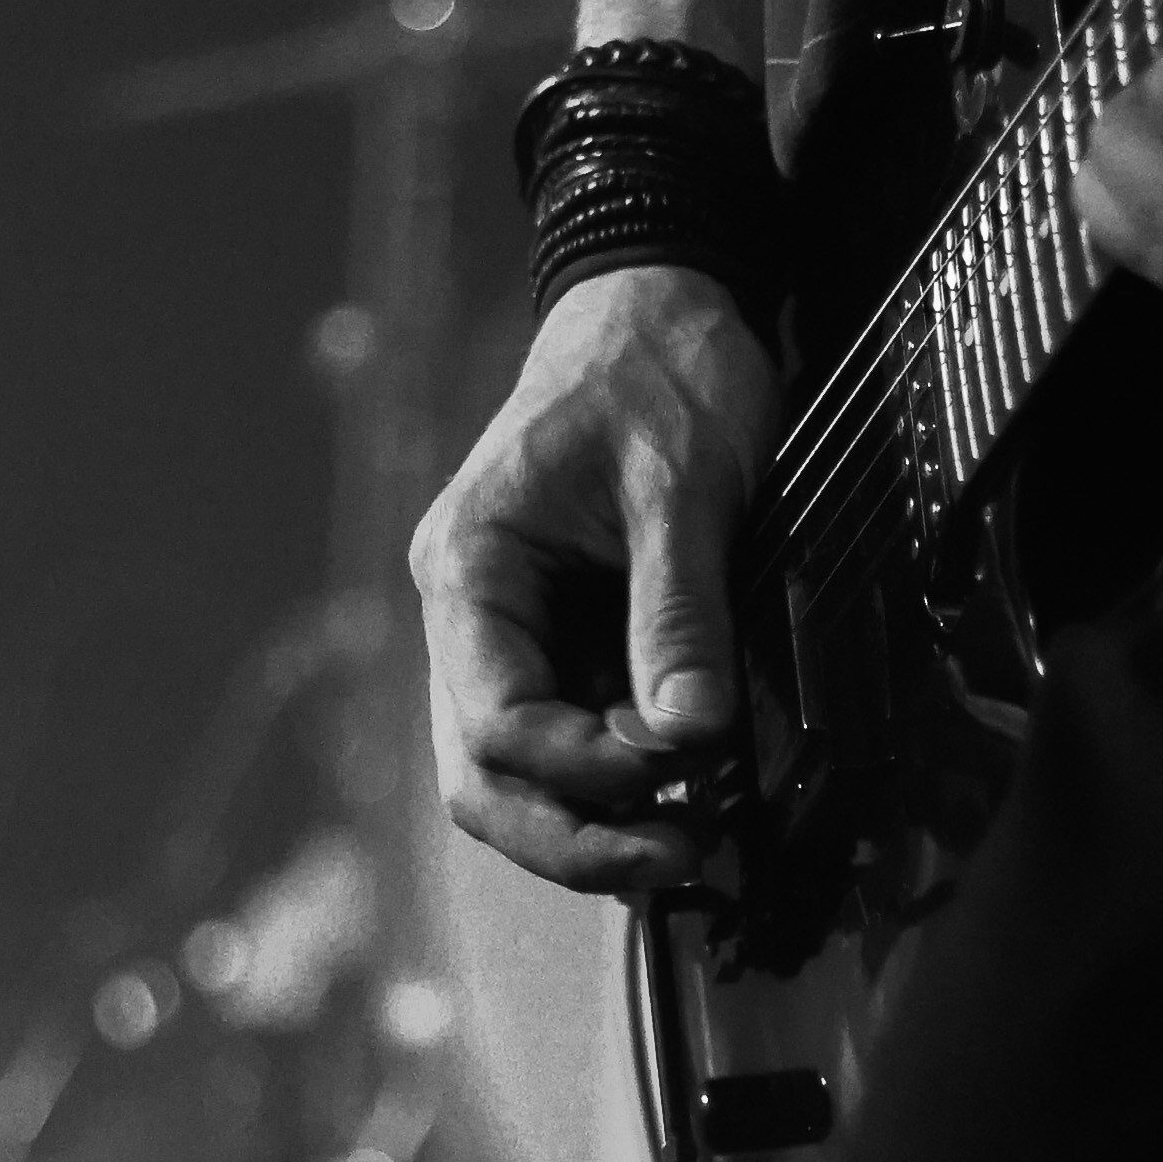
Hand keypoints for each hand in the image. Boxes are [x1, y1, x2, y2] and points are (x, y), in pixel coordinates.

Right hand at [410, 264, 780, 891]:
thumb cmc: (661, 371)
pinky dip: (622, 783)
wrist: (664, 303)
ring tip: (693, 841)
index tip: (678, 772)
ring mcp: (512, 634)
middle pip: (485, 777)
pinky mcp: (564, 640)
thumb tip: (693, 738)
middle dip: (575, 835)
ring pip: (520, 776)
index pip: (495, 722)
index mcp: (469, 569)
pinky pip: (572, 738)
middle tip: (681, 858)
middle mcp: (470, 615)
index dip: (583, 771)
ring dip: (598, 823)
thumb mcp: (684, 487)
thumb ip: (679, 612)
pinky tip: (688, 797)